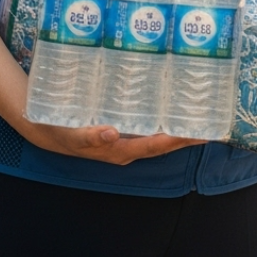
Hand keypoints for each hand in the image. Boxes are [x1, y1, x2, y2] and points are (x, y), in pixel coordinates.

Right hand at [23, 122, 205, 165]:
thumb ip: (90, 136)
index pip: (159, 146)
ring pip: (158, 133)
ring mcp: (125, 138)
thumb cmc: (59, 133)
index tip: (204, 134)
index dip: (181, 140)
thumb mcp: (71, 135)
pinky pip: (147, 124)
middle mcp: (127, 146)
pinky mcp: (120, 128)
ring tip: (201, 114)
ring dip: (178, 126)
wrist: (43, 129)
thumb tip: (112, 133)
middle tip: (214, 122)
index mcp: (121, 151)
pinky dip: (162, 117)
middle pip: (164, 142)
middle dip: (188, 135)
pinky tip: (172, 105)